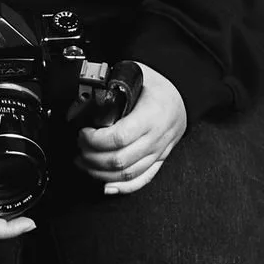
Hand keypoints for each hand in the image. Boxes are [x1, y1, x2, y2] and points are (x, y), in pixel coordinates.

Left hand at [74, 62, 186, 195]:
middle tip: (80, 147)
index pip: (119, 137)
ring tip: (84, 163)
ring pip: (127, 174)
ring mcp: (158, 152)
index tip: (83, 133)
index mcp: (150, 115)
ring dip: (101, 173)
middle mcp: (155, 138)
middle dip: (93, 157)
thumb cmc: (158, 86)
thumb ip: (115, 82)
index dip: (96, 140)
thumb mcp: (137, 75)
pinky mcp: (159, 161)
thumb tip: (91, 89)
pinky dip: (122, 187)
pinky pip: (141, 180)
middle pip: (120, 160)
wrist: (182, 97)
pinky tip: (106, 185)